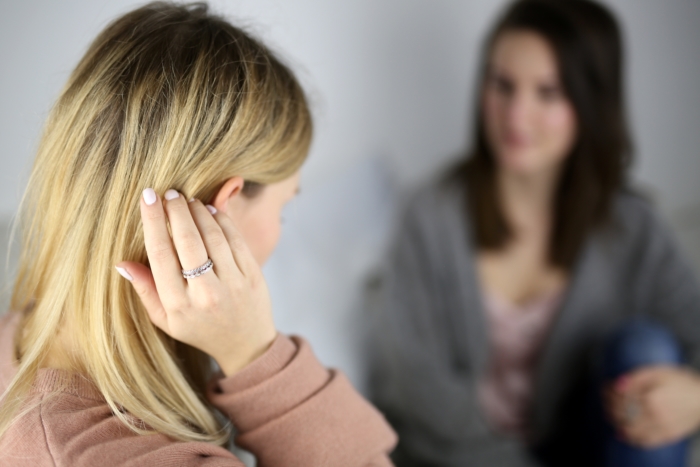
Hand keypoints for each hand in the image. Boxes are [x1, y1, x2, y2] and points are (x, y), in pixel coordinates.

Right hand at [115, 188, 276, 376]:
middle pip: (187, 241)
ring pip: (212, 236)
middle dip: (175, 210)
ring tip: (187, 200)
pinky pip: (235, 240)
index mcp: (178, 305)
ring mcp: (232, 283)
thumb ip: (145, 290)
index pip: (161, 254)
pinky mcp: (252, 275)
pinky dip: (222, 220)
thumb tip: (121, 263)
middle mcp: (205, 294)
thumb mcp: (166, 320)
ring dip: (199, 212)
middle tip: (169, 192)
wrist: (246, 343)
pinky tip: (211, 210)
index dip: (153, 222)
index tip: (147, 197)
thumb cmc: (200, 329)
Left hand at [605, 366, 699, 447]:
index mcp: (650, 397)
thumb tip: (616, 384)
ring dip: (616, 422)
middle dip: (608, 406)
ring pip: (630, 430)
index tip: (605, 387)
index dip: (608, 392)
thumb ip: (635, 377)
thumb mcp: (657, 372)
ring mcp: (661, 428)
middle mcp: (654, 415)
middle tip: (605, 400)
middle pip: (621, 414)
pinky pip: (645, 441)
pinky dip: (631, 438)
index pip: (619, 398)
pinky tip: (623, 433)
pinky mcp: (667, 435)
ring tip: (611, 415)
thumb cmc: (680, 381)